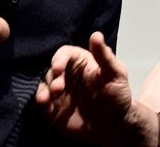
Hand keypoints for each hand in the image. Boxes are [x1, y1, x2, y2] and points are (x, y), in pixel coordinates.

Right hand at [35, 31, 157, 145]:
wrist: (115, 124)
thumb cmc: (118, 94)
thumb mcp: (115, 74)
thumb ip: (104, 56)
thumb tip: (96, 35)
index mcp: (80, 62)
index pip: (64, 54)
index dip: (59, 58)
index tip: (58, 67)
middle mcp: (66, 75)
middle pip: (51, 70)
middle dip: (51, 77)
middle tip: (58, 88)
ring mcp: (58, 92)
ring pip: (44, 86)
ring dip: (42, 91)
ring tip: (45, 99)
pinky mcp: (53, 109)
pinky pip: (43, 104)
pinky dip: (41, 104)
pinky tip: (45, 106)